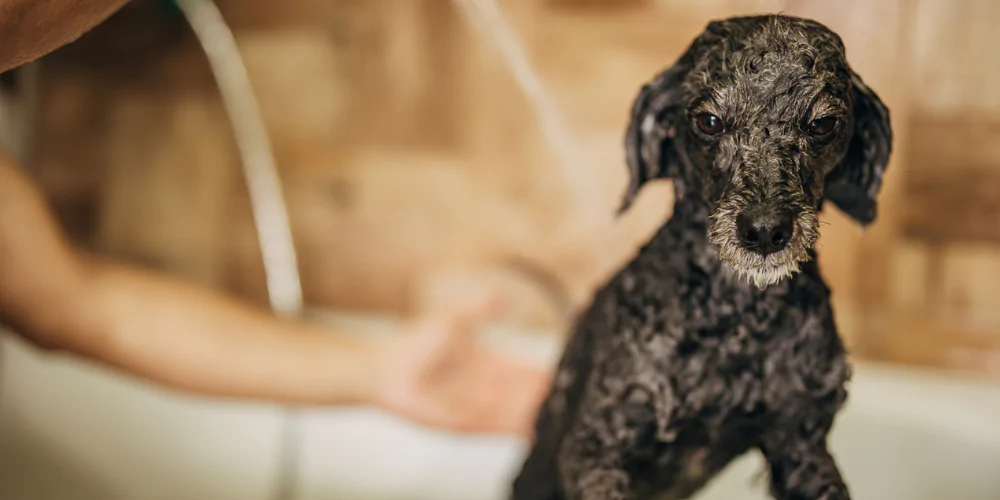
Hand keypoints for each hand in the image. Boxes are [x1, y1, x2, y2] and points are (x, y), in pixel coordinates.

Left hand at [376, 295, 551, 436]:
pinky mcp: (465, 424)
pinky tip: (535, 430)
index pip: (524, 372)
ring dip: (535, 414)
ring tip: (562, 416)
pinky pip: (496, 428)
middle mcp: (487, 388)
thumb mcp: (456, 320)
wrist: (384, 368)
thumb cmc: (414, 342)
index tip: (567, 374)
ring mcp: (477, 407)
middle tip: (574, 398)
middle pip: (524, 395)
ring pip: (515, 413)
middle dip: (546, 397)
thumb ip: (482, 310)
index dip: (544, 375)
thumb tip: (506, 295)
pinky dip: (516, 429)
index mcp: (490, 364)